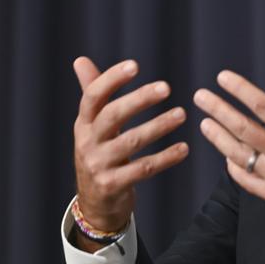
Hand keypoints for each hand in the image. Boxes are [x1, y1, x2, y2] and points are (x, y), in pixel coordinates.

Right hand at [72, 57, 187, 248]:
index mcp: (84, 124)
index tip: (135, 65)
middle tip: (167, 87)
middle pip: (112, 116)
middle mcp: (88, 142)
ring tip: (182, 114)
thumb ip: (92, 93)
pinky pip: (143, 169)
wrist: (94, 203)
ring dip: (158, 126)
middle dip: (139, 99)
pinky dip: (165, 158)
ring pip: (131, 142)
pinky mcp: (112, 186)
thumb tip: (80, 59)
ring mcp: (98, 165)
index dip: (111, 79)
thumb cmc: (100, 153)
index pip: (93, 97)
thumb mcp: (92, 126)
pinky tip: (184, 148)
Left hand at [194, 61, 264, 254]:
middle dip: (219, 110)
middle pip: (243, 129)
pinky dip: (233, 167)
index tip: (223, 77)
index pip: (264, 106)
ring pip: (239, 155)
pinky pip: (246, 180)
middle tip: (200, 96)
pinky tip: (225, 155)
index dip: (241, 89)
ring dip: (219, 138)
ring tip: (203, 123)